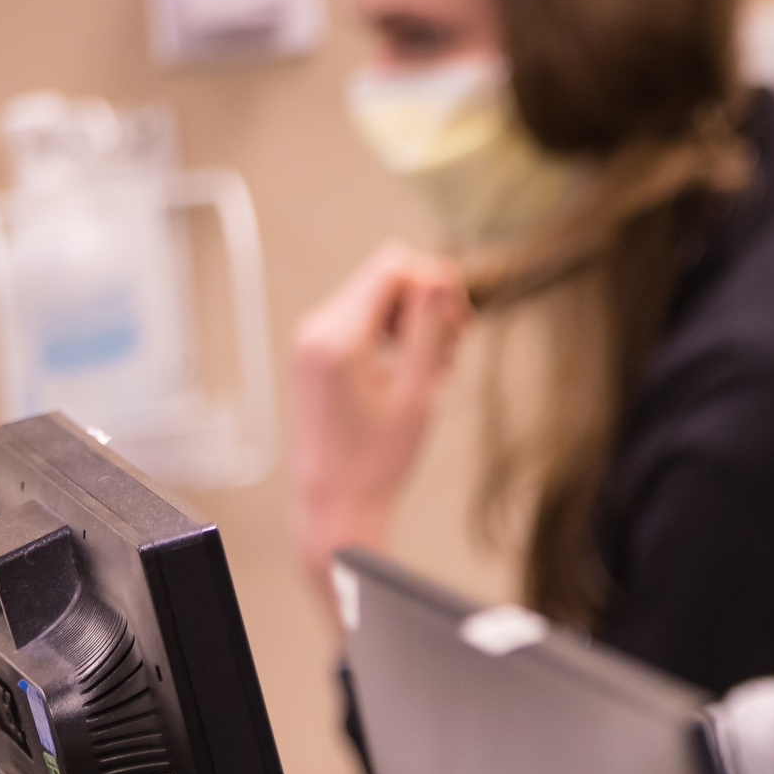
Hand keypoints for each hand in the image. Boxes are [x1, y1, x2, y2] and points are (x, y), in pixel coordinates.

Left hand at [289, 243, 470, 609]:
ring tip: (439, 364)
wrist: (333, 504)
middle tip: (457, 345)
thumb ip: (429, 330)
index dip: (435, 283)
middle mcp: (316, 330)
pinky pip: (358, 323)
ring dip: (411, 320)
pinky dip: (390, 335)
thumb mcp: (416, 392)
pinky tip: (412, 369)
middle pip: (382, 280)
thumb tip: (443, 278)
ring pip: (373, 300)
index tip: (463, 320)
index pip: (392, 269)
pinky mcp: (313, 357)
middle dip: (425, 302)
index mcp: (338, 336)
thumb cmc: (375, 461)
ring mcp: (310, 342)